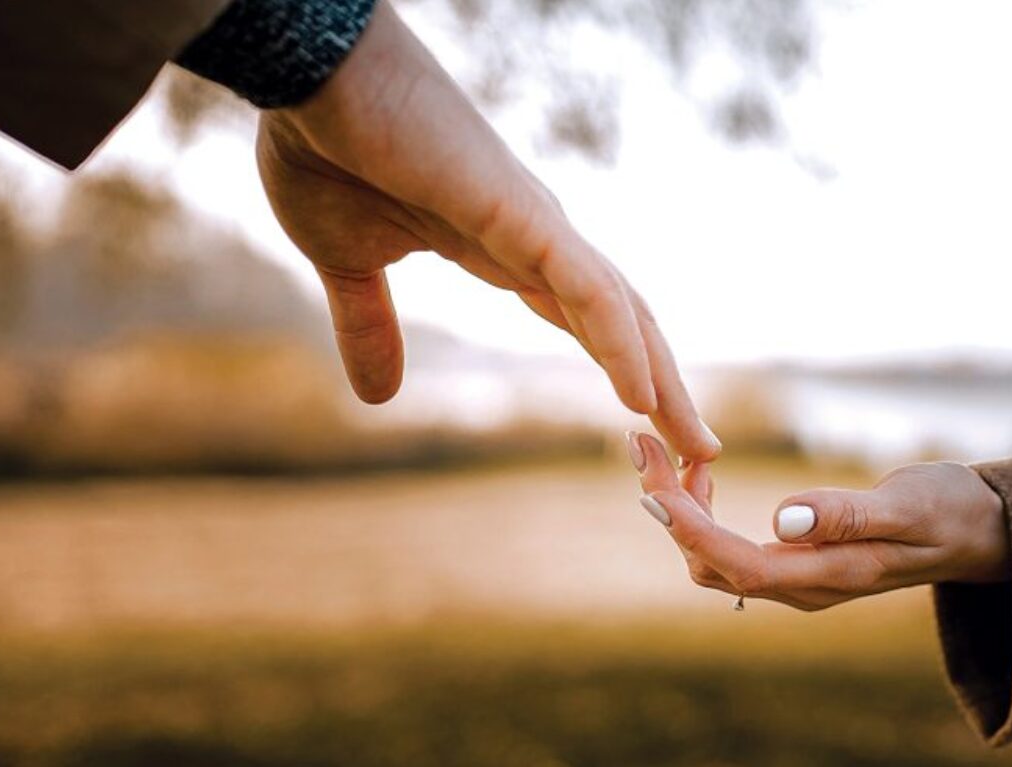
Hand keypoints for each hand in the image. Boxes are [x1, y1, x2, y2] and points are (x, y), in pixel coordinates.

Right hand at [255, 2, 720, 460]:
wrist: (309, 72)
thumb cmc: (325, 146)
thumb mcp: (348, 264)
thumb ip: (372, 326)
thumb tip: (379, 397)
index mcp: (504, 249)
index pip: (585, 320)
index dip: (623, 369)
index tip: (652, 427)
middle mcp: (536, 237)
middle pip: (622, 321)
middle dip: (665, 386)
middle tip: (702, 449)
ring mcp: (533, 223)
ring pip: (619, 311)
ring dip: (662, 379)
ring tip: (697, 442)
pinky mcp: (518, 211)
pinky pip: (584, 288)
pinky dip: (617, 342)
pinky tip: (642, 395)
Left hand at [628, 432, 1009, 610]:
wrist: (981, 531)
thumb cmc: (951, 511)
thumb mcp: (908, 505)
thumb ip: (849, 514)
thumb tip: (783, 519)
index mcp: (829, 577)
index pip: (739, 565)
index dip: (691, 531)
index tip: (653, 489)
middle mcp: (804, 587)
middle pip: (711, 564)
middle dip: (669, 510)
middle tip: (642, 445)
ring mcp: (798, 578)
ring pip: (714, 557)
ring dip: (680, 509)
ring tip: (663, 452)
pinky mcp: (796, 562)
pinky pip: (730, 545)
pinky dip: (702, 509)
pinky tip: (699, 470)